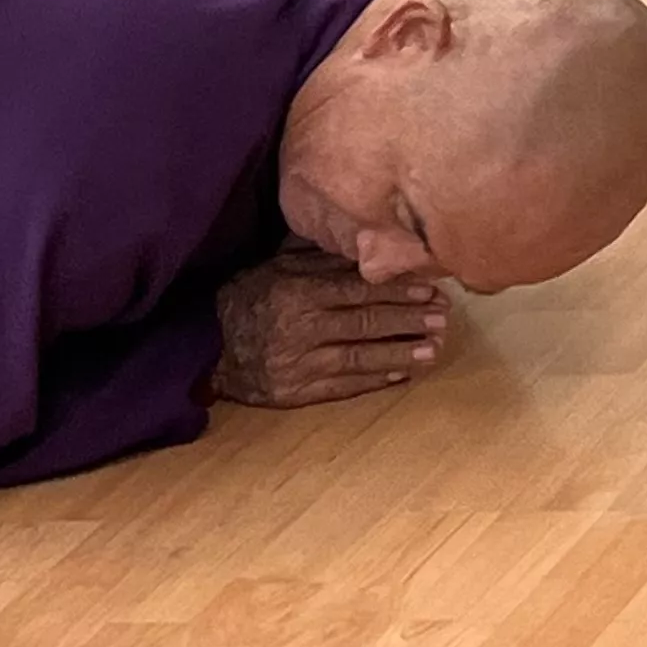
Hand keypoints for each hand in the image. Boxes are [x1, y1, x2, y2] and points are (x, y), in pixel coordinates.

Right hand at [208, 251, 448, 407]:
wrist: (204, 348)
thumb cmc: (245, 299)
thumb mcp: (276, 269)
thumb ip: (321, 263)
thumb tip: (370, 253)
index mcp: (296, 291)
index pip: (358, 290)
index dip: (398, 290)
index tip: (431, 288)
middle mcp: (300, 328)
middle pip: (366, 323)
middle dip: (409, 320)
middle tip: (443, 318)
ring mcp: (299, 364)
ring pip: (361, 357)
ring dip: (402, 353)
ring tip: (434, 349)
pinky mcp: (296, 393)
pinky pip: (344, 386)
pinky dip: (375, 379)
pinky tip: (402, 374)